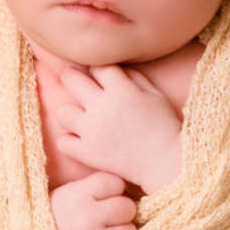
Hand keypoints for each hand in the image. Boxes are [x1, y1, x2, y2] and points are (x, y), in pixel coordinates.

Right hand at [49, 171, 139, 229]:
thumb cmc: (55, 218)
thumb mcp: (67, 193)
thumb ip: (94, 184)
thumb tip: (129, 182)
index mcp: (76, 195)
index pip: (115, 183)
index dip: (113, 190)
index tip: (102, 197)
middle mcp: (84, 218)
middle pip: (127, 207)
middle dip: (121, 212)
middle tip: (106, 218)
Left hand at [52, 64, 183, 192]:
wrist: (166, 163)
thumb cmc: (165, 127)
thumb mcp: (155, 95)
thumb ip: (134, 77)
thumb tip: (114, 68)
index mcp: (122, 90)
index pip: (97, 66)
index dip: (97, 68)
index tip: (99, 74)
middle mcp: (103, 107)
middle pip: (71, 79)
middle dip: (72, 77)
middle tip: (74, 81)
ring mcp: (92, 131)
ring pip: (62, 112)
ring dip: (70, 111)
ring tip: (79, 116)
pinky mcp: (88, 153)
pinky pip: (63, 142)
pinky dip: (69, 140)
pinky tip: (80, 139)